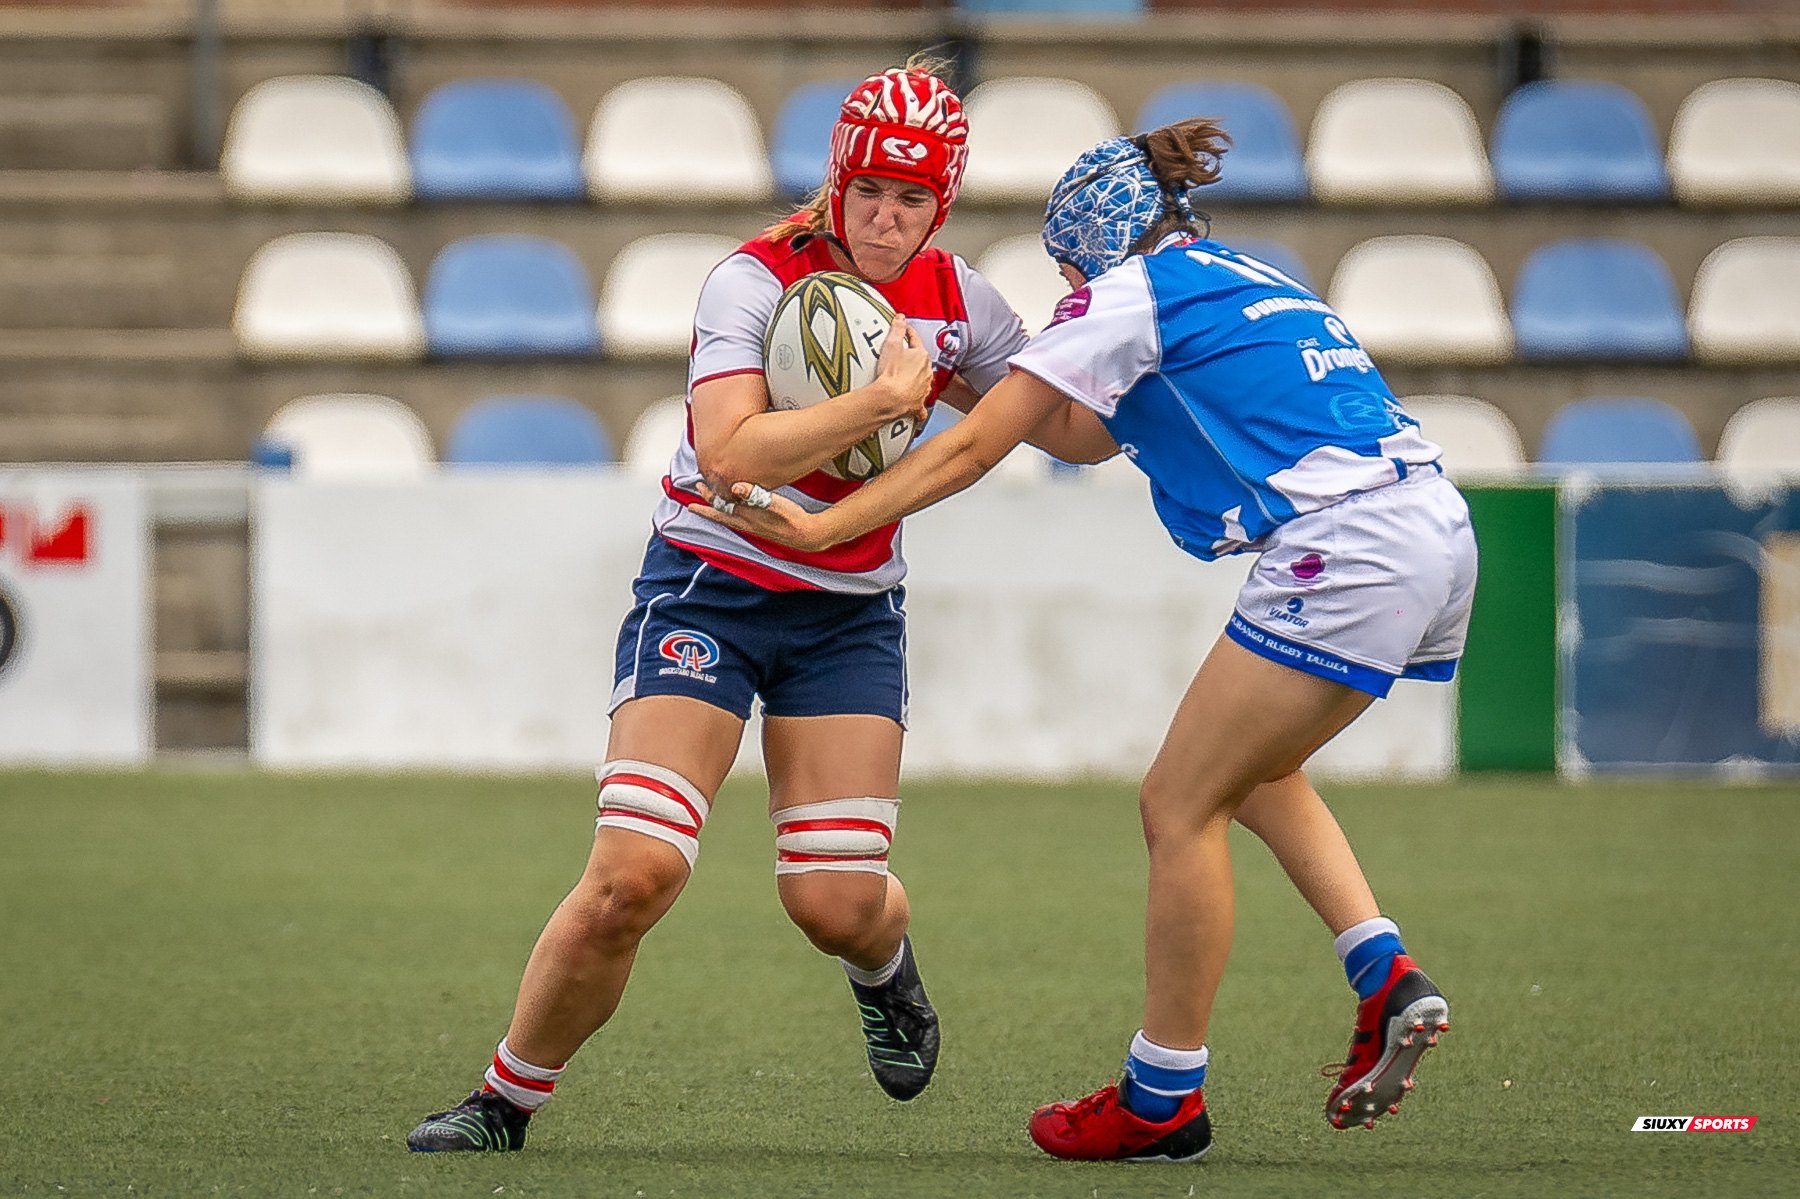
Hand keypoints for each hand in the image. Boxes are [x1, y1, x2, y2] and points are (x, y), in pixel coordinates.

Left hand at [688, 481, 837, 551]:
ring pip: (730, 513)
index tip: (692, 499)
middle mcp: (747, 523)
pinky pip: (740, 515)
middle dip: (709, 501)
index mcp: (747, 518)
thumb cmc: (792, 519)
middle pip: (721, 511)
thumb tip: (735, 486)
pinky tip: (736, 504)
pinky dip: (732, 508)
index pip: (720, 509)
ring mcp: (754, 524)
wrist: (807, 535)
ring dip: (719, 504)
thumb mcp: (775, 504)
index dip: (705, 503)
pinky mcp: (762, 524)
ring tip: (712, 496)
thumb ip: (755, 494)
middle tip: (698, 488)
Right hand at [874, 314, 931, 424]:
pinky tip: (910, 402)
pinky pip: (919, 402)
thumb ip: (897, 329)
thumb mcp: (892, 345)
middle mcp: (926, 372)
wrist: (890, 399)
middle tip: (900, 354)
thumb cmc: (891, 374)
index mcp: (921, 356)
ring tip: (902, 376)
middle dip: (912, 356)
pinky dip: (916, 402)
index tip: (903, 329)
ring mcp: (924, 388)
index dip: (908, 333)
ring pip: (922, 379)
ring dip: (915, 376)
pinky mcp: (918, 403)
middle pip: (919, 360)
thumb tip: (901, 318)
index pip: (915, 340)